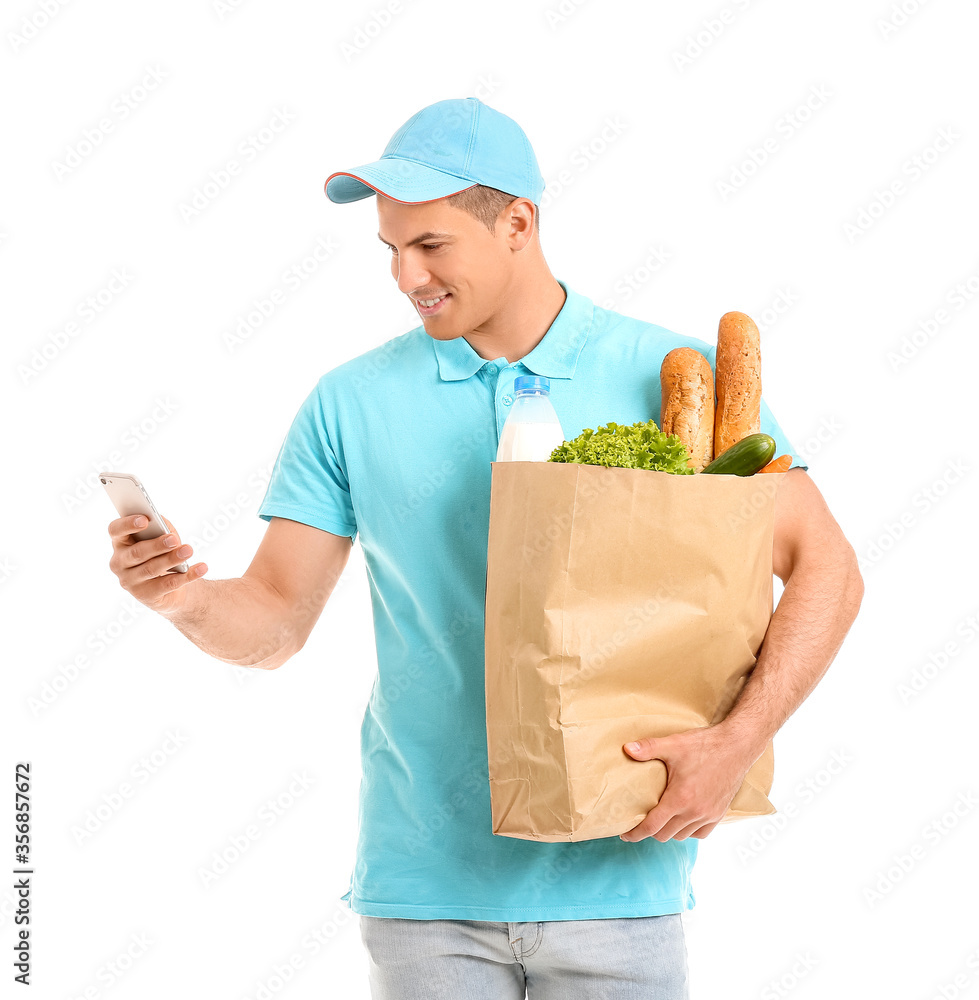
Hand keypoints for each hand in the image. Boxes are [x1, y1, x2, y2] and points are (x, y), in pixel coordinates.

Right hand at [107, 514, 206, 615]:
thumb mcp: (161, 537)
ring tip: (188, 550)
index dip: (127, 524)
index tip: (145, 519)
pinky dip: (187, 576)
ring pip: (151, 569)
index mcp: (120, 543)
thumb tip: (163, 523)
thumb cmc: (162, 554)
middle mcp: (119, 563)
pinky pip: (168, 585)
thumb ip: (160, 527)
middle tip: (174, 539)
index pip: (115, 530)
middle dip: (156, 545)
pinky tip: (201, 568)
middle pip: (136, 552)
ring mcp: (130, 581)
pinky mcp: (146, 596)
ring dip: (171, 559)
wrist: (170, 586)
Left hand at [619, 725, 754, 841]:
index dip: (636, 833)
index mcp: (680, 799)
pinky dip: (689, 831)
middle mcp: (694, 812)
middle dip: (651, 831)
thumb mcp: (673, 744)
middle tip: (642, 821)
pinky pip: (700, 833)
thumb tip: (626, 749)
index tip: (626, 835)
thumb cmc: (704, 745)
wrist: (736, 746)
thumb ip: (648, 748)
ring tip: (661, 819)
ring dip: (669, 831)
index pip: (652, 826)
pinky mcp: (719, 814)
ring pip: (682, 836)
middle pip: (665, 835)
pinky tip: (683, 819)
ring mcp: (708, 815)